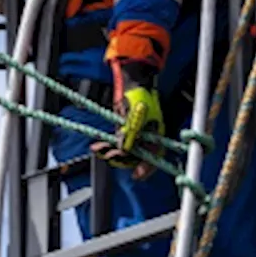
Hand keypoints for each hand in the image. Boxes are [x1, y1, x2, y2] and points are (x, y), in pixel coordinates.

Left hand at [92, 62, 164, 179]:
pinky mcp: (124, 131)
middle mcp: (147, 138)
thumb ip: (130, 133)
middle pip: (136, 157)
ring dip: (112, 154)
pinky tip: (97, 146)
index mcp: (158, 135)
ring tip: (99, 150)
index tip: (137, 175)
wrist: (134, 82)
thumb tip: (123, 150)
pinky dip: (107, 146)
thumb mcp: (136, 115)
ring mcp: (135, 135)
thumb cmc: (141, 97)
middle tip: (111, 158)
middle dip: (123, 160)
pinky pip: (116, 144)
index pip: (154, 156)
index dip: (147, 168)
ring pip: (124, 152)